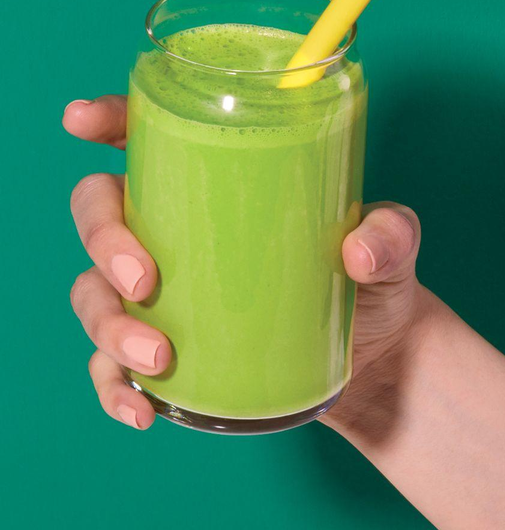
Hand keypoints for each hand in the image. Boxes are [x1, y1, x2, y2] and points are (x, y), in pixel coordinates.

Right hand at [63, 96, 425, 431]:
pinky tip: (140, 408)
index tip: (83, 121)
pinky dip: (112, 386)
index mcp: (222, 184)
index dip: (107, 122)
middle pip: (101, 213)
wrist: (377, 361)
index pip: (149, 140)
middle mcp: (180, 231)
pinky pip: (112, 365)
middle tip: (147, 280)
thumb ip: (392, 233)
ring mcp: (168, 294)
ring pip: (95, 292)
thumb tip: (358, 252)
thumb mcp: (395, 247)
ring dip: (107, 325)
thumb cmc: (374, 285)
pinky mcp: (169, 350)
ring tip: (159, 357)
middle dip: (103, 241)